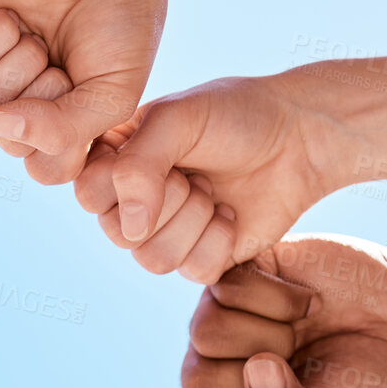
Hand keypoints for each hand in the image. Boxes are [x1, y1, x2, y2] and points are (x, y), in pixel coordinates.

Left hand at [0, 0, 165, 186]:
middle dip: (44, 96)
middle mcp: (20, 105)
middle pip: (7, 138)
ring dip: (20, 65)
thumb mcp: (114, 93)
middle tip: (64, 62)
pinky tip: (15, 17)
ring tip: (41, 38)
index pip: (43, 168)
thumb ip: (65, 132)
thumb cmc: (121, 24)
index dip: (65, 139)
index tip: (88, 96)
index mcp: (58, 127)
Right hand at [75, 73, 377, 278]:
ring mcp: (164, 234)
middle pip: (118, 233)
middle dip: (168, 199)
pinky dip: (219, 241)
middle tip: (195, 171)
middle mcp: (131, 202)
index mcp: (115, 162)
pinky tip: (230, 214)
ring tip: (212, 191)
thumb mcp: (178, 118)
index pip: (87, 194)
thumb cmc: (236, 116)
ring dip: (194, 221)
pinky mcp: (200, 259)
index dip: (123, 182)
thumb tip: (132, 227)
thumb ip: (138, 162)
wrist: (299, 138)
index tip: (161, 151)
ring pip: (152, 259)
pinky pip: (192, 271)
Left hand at [182, 235, 386, 387]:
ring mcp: (220, 319)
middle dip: (262, 378)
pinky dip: (276, 297)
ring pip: (205, 333)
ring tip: (301, 331)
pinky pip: (225, 288)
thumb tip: (255, 369)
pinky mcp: (236, 274)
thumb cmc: (364, 384)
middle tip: (302, 364)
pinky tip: (304, 302)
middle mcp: (215, 368)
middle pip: (196, 382)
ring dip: (269, 334)